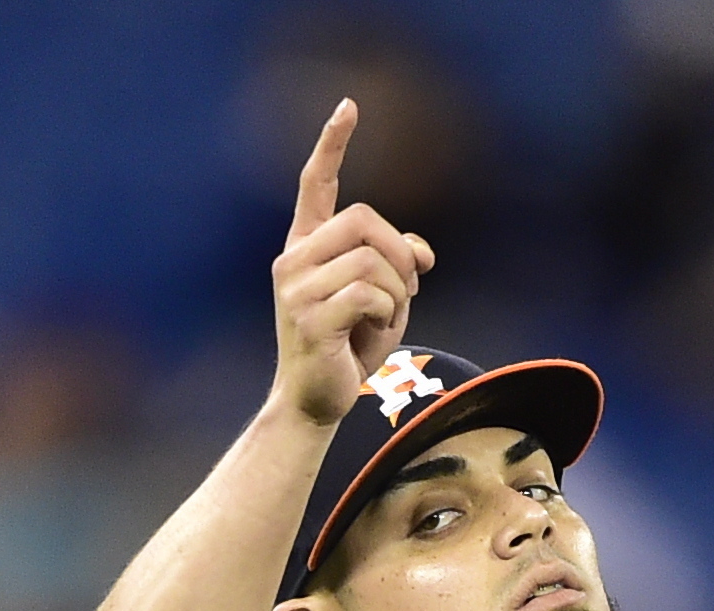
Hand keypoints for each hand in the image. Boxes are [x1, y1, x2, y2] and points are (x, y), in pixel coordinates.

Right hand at [270, 99, 436, 427]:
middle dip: (401, 255)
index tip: (349, 106)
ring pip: (374, 260)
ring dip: (398, 294)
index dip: (333, 144)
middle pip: (367, 220)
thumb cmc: (350, 346)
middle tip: (404, 293)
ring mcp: (295, 288)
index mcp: (306, 246)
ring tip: (381, 322)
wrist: (316, 401)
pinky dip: (388, 315)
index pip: (315, 184)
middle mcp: (293, 259)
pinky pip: (371, 294)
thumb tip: (420, 251)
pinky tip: (370, 336)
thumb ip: (402, 264)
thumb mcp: (386, 298)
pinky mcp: (307, 318)